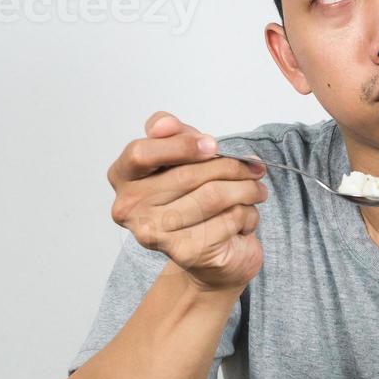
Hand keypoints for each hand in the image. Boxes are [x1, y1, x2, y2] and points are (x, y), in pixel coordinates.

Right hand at [108, 111, 268, 293]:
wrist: (210, 254)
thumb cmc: (194, 199)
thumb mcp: (184, 157)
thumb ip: (175, 135)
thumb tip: (164, 124)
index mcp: (122, 176)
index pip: (141, 153)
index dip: (181, 146)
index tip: (213, 145)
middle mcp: (128, 207)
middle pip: (186, 175)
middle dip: (230, 167)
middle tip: (255, 168)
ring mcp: (153, 233)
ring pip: (213, 196)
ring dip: (245, 190)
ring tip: (256, 190)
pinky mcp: (184, 252)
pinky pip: (227, 219)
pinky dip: (247, 214)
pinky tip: (246, 217)